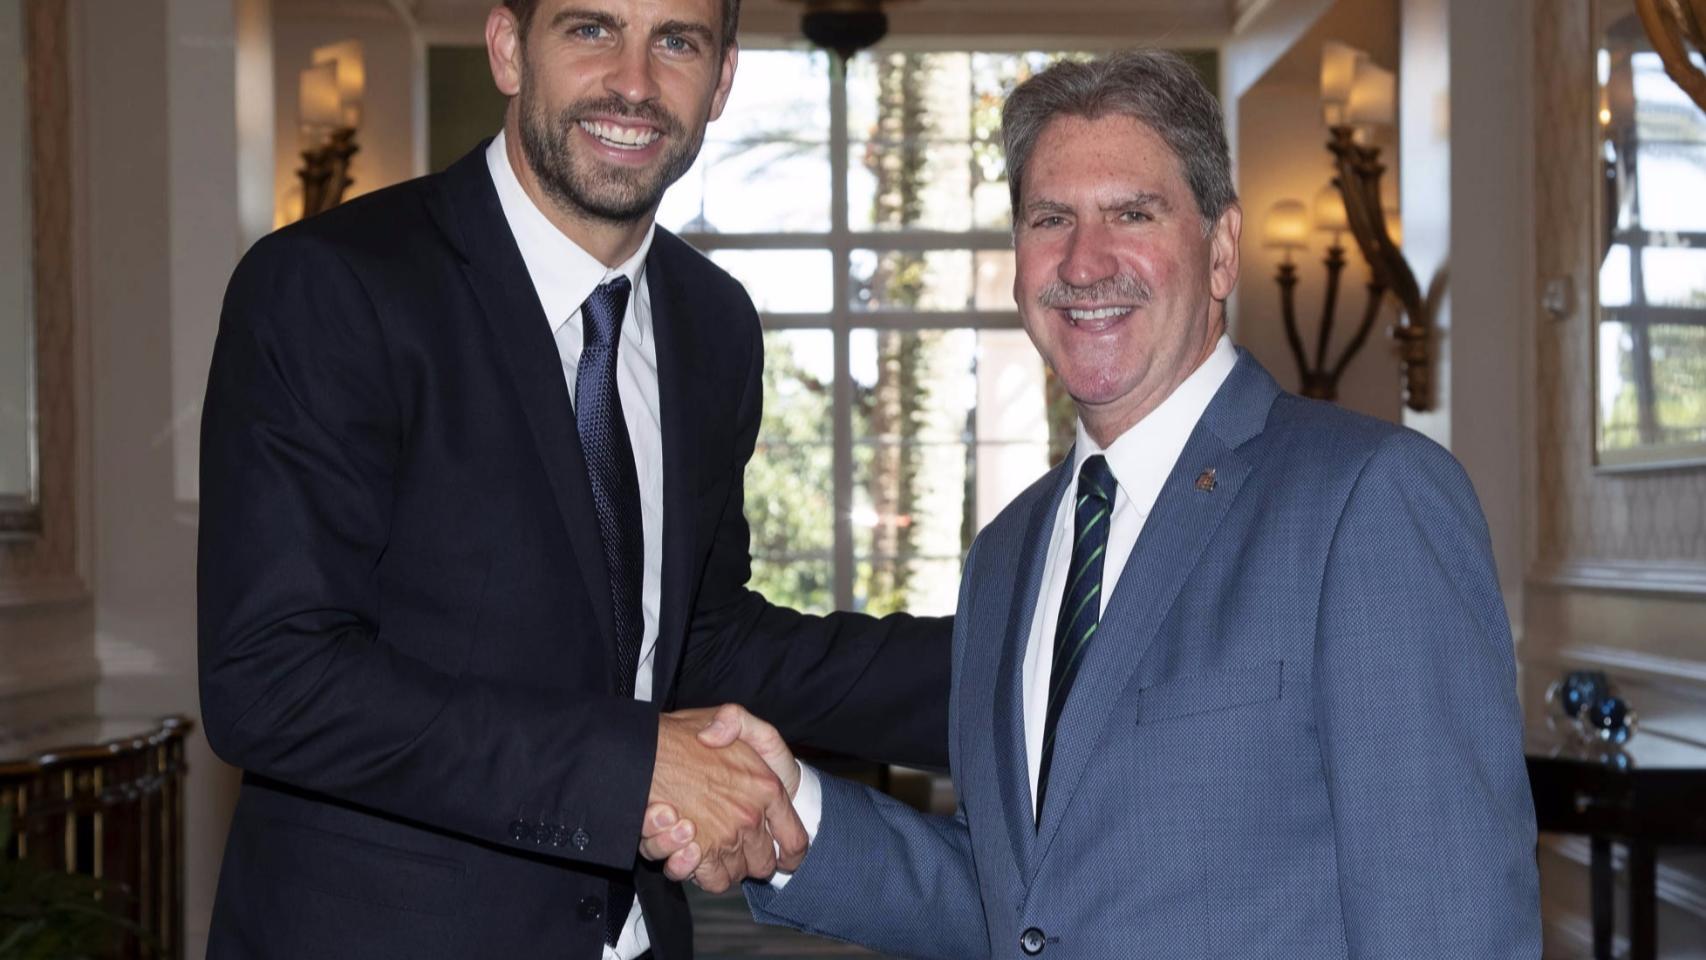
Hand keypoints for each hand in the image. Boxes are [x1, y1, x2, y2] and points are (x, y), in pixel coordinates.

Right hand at [647, 708, 806, 892]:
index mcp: (768, 787)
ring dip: (724, 865)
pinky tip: (690, 851)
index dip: (791, 853)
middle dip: (751, 859)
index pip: (795, 839)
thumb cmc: (686, 735)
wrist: (639, 753)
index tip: (783, 855)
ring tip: (703, 841)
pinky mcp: (696, 854)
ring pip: (737, 874)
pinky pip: (711, 880)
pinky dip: (703, 872)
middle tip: (733, 843)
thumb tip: (721, 739)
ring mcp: (724, 838)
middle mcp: (749, 817)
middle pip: (764, 864)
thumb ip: (739, 722)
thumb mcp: (728, 716)